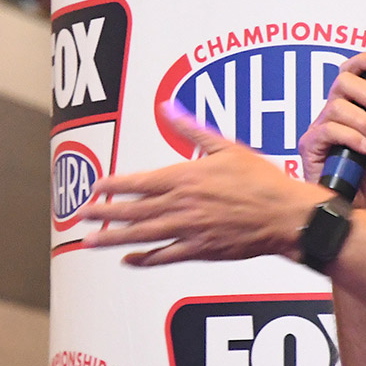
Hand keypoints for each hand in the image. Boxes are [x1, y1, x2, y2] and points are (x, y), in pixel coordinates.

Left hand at [78, 103, 334, 265]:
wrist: (286, 216)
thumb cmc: (260, 180)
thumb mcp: (226, 146)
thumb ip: (191, 129)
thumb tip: (168, 107)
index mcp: (185, 177)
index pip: (139, 182)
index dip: (113, 186)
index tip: (94, 187)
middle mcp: (181, 205)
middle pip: (133, 210)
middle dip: (103, 212)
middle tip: (80, 215)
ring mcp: (189, 230)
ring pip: (142, 235)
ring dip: (113, 238)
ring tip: (90, 240)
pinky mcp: (201, 249)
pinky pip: (165, 256)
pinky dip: (144, 258)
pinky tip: (128, 259)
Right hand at [297, 53, 365, 215]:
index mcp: (351, 111)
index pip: (349, 74)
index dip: (362, 62)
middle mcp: (332, 117)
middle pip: (342, 82)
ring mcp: (319, 132)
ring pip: (337, 106)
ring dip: (365, 123)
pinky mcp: (310, 148)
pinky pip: (329, 129)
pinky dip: (353, 138)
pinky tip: (365, 151)